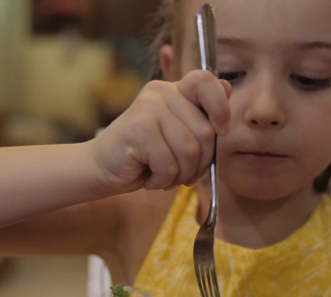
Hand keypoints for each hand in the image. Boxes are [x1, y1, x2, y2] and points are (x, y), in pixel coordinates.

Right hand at [90, 70, 231, 192]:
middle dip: (199, 163)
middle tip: (180, 172)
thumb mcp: (181, 135)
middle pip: (206, 132)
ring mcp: (148, 109)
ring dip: (181, 175)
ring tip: (164, 175)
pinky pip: (169, 165)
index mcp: (175, 90)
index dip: (221, 108)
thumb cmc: (147, 156)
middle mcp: (161, 93)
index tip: (221, 131)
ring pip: (190, 151)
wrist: (103, 168)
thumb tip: (228, 87)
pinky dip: (162, 181)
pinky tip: (149, 177)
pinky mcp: (137, 129)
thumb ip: (203, 115)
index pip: (206, 81)